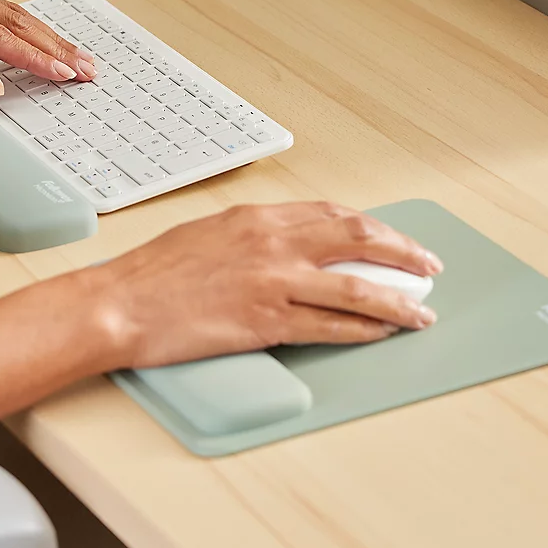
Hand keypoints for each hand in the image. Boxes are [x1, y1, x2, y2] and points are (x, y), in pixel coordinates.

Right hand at [81, 202, 442, 370]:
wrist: (121, 303)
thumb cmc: (152, 273)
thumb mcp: (206, 233)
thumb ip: (252, 236)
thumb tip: (289, 247)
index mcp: (256, 216)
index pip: (331, 214)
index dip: (371, 227)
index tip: (391, 239)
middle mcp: (271, 242)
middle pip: (356, 239)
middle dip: (402, 252)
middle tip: (426, 267)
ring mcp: (272, 281)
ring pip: (356, 287)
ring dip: (397, 300)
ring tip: (421, 311)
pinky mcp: (266, 321)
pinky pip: (331, 326)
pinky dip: (364, 329)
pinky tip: (382, 333)